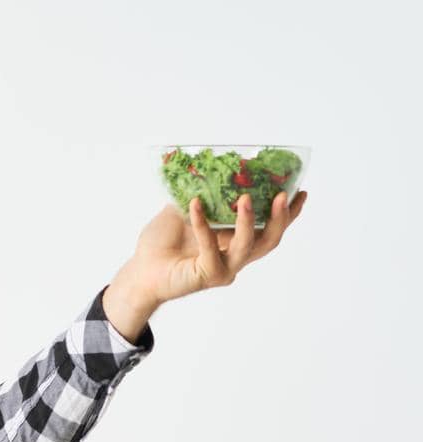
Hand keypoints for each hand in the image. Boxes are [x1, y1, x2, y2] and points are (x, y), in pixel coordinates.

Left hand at [104, 189, 308, 335]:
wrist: (140, 271)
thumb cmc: (160, 244)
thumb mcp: (182, 210)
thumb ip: (200, 193)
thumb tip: (209, 166)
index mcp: (235, 241)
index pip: (269, 228)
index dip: (288, 213)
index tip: (300, 190)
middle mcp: (235, 256)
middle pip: (270, 240)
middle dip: (281, 218)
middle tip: (283, 195)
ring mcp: (224, 268)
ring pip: (249, 247)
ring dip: (249, 222)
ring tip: (246, 198)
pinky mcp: (208, 276)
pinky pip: (210, 248)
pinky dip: (203, 225)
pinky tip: (195, 206)